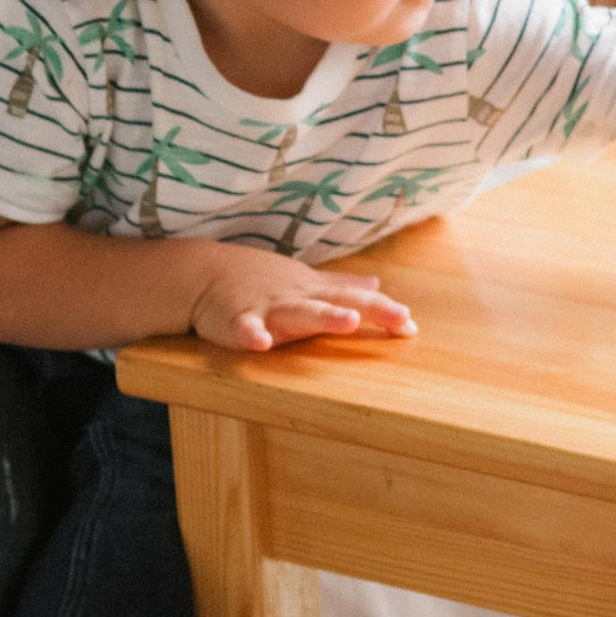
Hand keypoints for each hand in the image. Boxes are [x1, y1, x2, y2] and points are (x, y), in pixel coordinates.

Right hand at [189, 246, 417, 356]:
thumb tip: (377, 284)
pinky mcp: (237, 319)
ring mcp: (268, 308)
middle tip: (401, 318)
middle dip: (369, 310)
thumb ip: (341, 285)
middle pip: (338, 304)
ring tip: (347, 323)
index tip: (412, 325)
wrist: (203, 273)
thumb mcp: (304, 279)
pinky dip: (251, 334)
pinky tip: (259, 343)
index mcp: (314, 293)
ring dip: (323, 317)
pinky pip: (245, 328)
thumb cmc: (258, 278)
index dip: (385, 311)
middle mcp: (297, 299)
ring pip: (298, 314)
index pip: (357, 300)